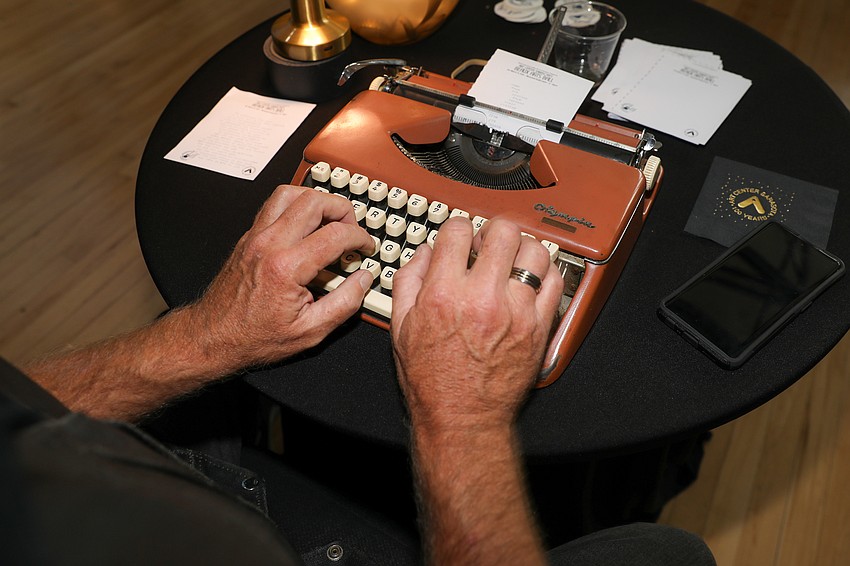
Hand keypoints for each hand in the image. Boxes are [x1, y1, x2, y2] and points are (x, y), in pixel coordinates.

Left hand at [191, 185, 375, 370]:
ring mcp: (255, 236)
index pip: (336, 234)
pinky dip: (296, 206)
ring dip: (317, 200)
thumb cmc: (254, 337)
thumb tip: (363, 280)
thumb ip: (344, 303)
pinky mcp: (248, 237)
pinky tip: (306, 225)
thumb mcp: (310, 332)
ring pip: (291, 193)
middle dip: (343, 210)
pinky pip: (274, 205)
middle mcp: (269, 244)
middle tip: (352, 229)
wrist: (213, 338)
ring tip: (330, 220)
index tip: (366, 247)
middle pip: (315, 201)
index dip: (360, 238)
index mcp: (286, 268)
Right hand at [390, 217, 562, 431]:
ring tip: (512, 261)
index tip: (460, 239)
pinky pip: (555, 282)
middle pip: (503, 231)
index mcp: (444, 293)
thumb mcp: (400, 327)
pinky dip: (545, 273)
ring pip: (535, 251)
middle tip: (489, 244)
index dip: (458, 229)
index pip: (458, 230)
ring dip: (522, 249)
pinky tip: (531, 280)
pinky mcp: (538, 327)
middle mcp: (482, 298)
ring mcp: (516, 312)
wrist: (463, 418)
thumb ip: (408, 281)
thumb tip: (424, 253)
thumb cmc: (432, 379)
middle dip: (493, 231)